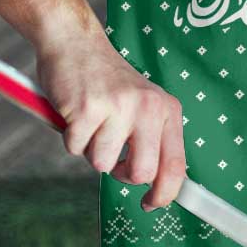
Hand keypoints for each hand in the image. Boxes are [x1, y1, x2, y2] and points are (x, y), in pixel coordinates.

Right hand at [36, 32, 185, 211]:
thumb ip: (152, 140)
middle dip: (122, 174)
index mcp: (167, 109)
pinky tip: (76, 113)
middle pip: (142, 173)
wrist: (75, 43)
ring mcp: (118, 107)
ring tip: (92, 122)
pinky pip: (76, 148)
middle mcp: (148, 107)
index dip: (165, 194)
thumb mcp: (143, 105)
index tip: (151, 204)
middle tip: (112, 157)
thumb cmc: (107, 82)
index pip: (176, 165)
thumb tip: (158, 186)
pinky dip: (71, 138)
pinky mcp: (87, 108)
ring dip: (91, 150)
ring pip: (103, 164)